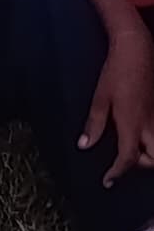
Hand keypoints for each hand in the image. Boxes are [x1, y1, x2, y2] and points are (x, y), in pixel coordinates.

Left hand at [81, 25, 153, 183]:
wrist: (137, 50)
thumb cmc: (116, 72)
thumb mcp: (100, 97)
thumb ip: (94, 124)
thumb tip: (84, 146)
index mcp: (132, 125)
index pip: (128, 159)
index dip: (117, 172)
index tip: (107, 180)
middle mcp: (149, 125)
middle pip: (153, 159)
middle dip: (141, 166)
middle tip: (124, 162)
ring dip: (149, 154)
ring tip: (134, 148)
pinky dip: (152, 140)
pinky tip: (142, 134)